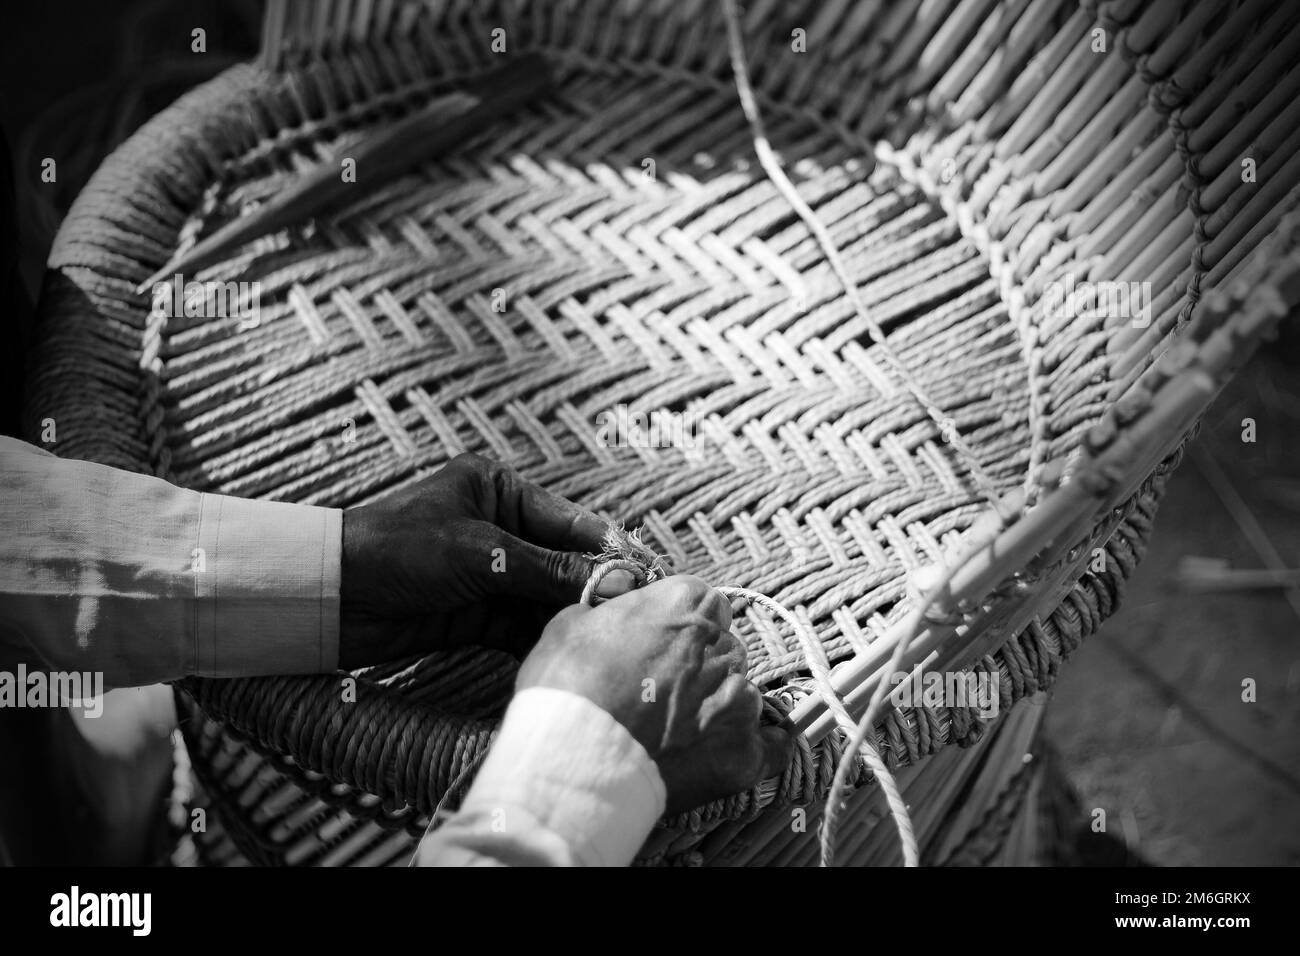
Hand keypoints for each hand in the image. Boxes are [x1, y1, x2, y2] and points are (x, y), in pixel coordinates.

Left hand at [339, 453, 633, 667]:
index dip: (611, 552)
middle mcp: (499, 528)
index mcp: (500, 491)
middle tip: (634, 618)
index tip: (647, 579)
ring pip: (546, 597)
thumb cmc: (399, 550)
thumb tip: (618, 581)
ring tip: (607, 641)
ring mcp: (488, 573)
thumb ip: (551, 570)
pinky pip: (521, 625)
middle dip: (595, 590)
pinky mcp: (474, 613)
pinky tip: (568, 653)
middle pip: (565, 562)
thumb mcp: (482, 554)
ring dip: (571, 618)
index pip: (572, 522)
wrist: (327, 597)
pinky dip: (542, 639)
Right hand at [516, 575, 793, 812]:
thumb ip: (608, 609)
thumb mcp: (570, 624)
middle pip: (722, 646)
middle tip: (660, 690)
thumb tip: (616, 605)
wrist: (571, 760)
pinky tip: (727, 753)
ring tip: (676, 732)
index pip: (701, 602)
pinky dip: (749, 748)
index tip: (657, 645)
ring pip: (740, 693)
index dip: (677, 625)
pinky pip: (768, 745)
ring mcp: (741, 699)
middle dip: (699, 664)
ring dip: (717, 705)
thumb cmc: (565, 686)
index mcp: (687, 603)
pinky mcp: (746, 751)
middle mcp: (723, 645)